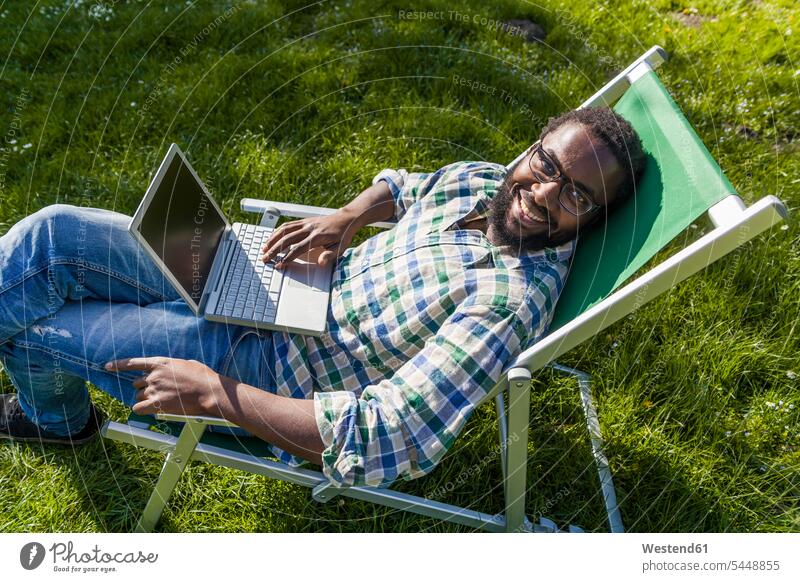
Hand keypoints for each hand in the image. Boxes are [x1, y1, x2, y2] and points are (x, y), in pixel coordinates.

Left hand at [104, 357, 222, 416]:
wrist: (209, 392)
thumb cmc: (203, 377)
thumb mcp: (187, 364)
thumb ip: (173, 367)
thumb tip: (170, 371)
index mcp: (161, 362)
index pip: (133, 363)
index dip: (118, 365)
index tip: (107, 366)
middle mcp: (154, 375)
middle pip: (137, 383)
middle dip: (145, 387)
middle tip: (159, 391)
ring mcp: (154, 390)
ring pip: (139, 396)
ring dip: (146, 399)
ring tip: (163, 401)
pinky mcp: (156, 404)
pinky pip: (138, 408)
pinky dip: (142, 409)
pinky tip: (150, 409)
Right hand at [260, 209, 360, 268]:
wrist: (346, 218)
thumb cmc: (343, 235)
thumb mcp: (341, 248)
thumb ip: (330, 255)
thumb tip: (321, 262)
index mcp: (318, 236)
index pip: (299, 248)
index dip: (288, 257)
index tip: (280, 264)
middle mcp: (309, 228)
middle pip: (287, 239)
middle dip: (274, 250)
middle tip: (266, 259)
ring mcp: (305, 223)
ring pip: (284, 230)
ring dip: (273, 239)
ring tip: (264, 249)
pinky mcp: (304, 221)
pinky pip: (287, 225)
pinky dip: (277, 231)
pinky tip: (272, 238)